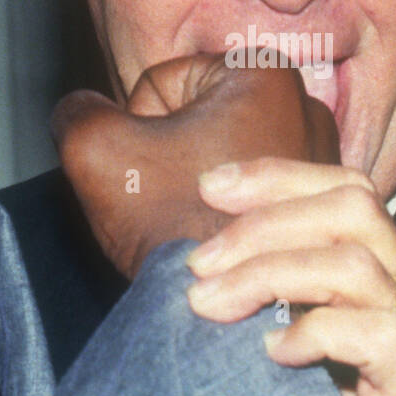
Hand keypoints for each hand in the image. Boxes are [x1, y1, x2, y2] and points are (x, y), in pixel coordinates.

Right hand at [51, 53, 337, 279]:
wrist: (223, 320)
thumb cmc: (171, 228)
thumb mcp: (96, 151)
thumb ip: (77, 110)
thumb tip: (80, 107)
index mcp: (262, 74)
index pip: (162, 84)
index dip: (139, 129)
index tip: (156, 171)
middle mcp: (306, 106)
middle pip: (196, 115)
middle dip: (172, 154)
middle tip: (170, 197)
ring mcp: (318, 156)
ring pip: (220, 153)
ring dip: (199, 184)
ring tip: (193, 218)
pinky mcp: (316, 203)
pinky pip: (249, 189)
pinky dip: (227, 209)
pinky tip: (216, 235)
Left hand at [185, 158, 395, 395]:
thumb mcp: (300, 333)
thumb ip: (278, 288)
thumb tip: (204, 253)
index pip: (348, 190)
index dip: (277, 177)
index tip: (209, 186)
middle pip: (353, 210)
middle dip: (262, 224)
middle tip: (198, 263)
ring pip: (356, 265)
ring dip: (268, 274)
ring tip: (212, 304)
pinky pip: (377, 333)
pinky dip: (313, 332)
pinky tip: (272, 354)